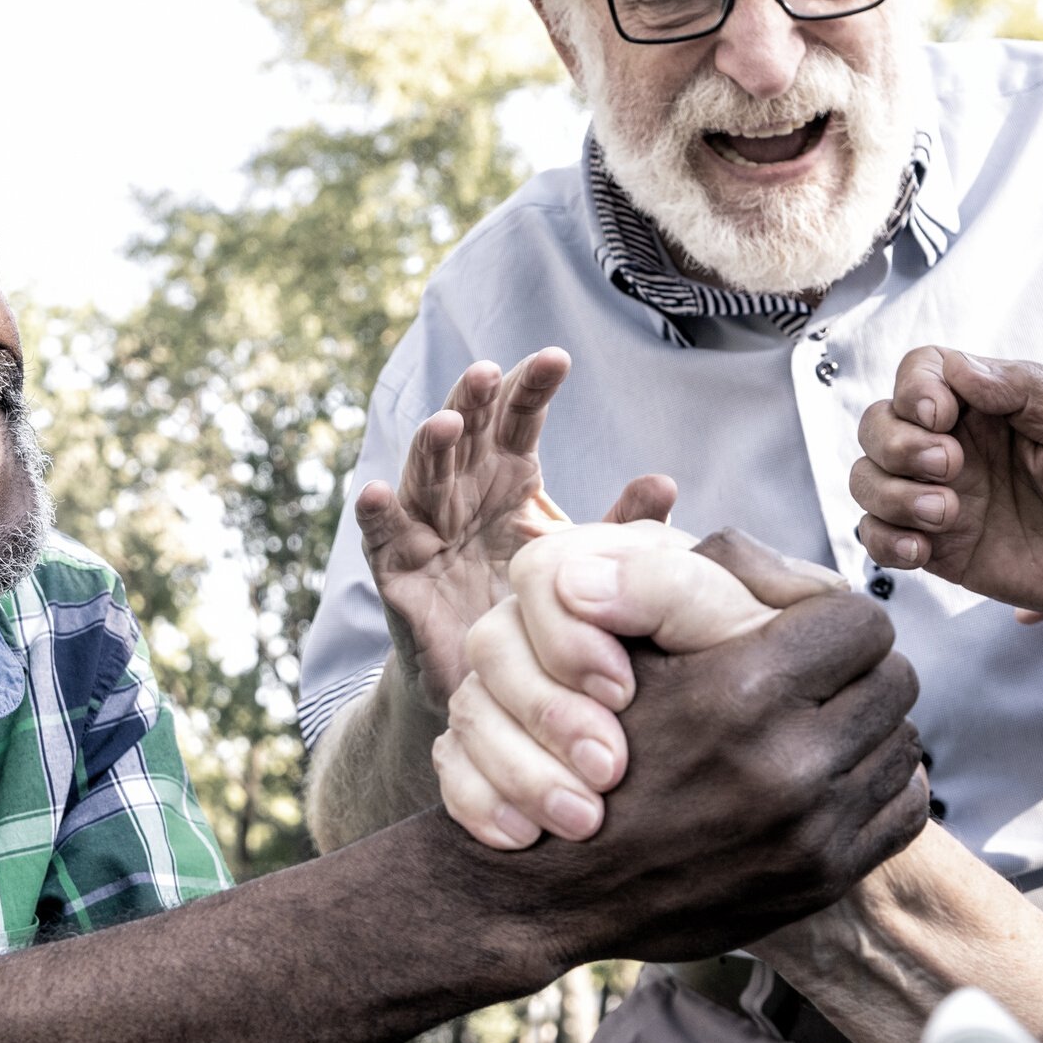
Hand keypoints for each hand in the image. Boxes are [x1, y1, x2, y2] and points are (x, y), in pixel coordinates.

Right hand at [358, 350, 675, 715]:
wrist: (496, 683)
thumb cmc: (537, 607)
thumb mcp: (581, 561)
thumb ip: (621, 525)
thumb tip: (665, 483)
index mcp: (508, 478)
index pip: (517, 421)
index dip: (530, 388)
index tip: (557, 359)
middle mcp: (463, 492)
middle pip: (465, 434)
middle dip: (473, 401)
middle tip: (487, 372)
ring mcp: (426, 529)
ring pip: (423, 476)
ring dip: (429, 447)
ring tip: (445, 424)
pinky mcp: (398, 574)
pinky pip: (381, 540)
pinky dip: (377, 516)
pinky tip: (377, 493)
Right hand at [456, 535, 927, 962]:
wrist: (557, 887)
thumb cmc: (582, 752)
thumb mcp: (624, 653)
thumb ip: (696, 587)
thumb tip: (765, 549)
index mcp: (741, 692)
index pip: (860, 620)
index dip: (830, 613)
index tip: (800, 624)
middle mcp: (788, 765)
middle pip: (894, 679)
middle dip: (856, 669)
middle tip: (812, 673)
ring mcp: (812, 830)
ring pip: (903, 742)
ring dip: (865, 727)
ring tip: (812, 725)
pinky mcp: (823, 877)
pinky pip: (902, 808)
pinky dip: (873, 786)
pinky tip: (825, 777)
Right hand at [850, 347, 1042, 619]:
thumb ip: (1020, 389)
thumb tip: (958, 370)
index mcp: (988, 405)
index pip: (920, 371)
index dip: (914, 388)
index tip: (940, 418)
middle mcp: (954, 444)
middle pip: (877, 423)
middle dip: (896, 444)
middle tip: (950, 467)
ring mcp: (941, 495)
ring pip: (866, 479)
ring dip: (890, 494)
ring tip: (948, 514)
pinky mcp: (938, 547)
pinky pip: (877, 536)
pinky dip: (884, 540)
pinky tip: (922, 551)